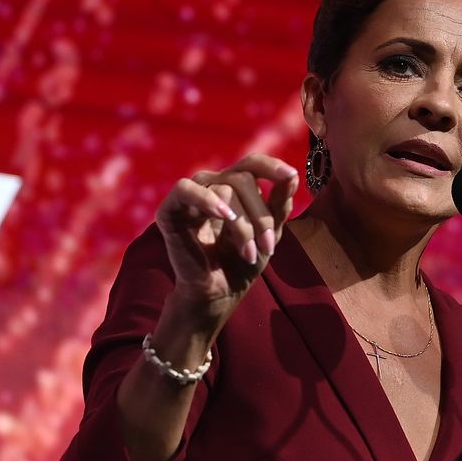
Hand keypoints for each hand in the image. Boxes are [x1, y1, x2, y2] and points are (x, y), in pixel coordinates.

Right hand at [155, 153, 301, 326]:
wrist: (218, 296)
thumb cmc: (242, 265)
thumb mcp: (270, 235)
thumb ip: (279, 206)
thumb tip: (292, 176)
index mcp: (234, 187)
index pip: (251, 164)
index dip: (271, 166)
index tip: (291, 175)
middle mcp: (211, 185)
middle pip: (242, 178)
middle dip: (261, 215)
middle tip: (269, 247)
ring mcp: (190, 196)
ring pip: (224, 188)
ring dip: (243, 224)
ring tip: (248, 252)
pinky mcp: (169, 210)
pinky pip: (186, 189)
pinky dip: (207, 199)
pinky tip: (224, 216)